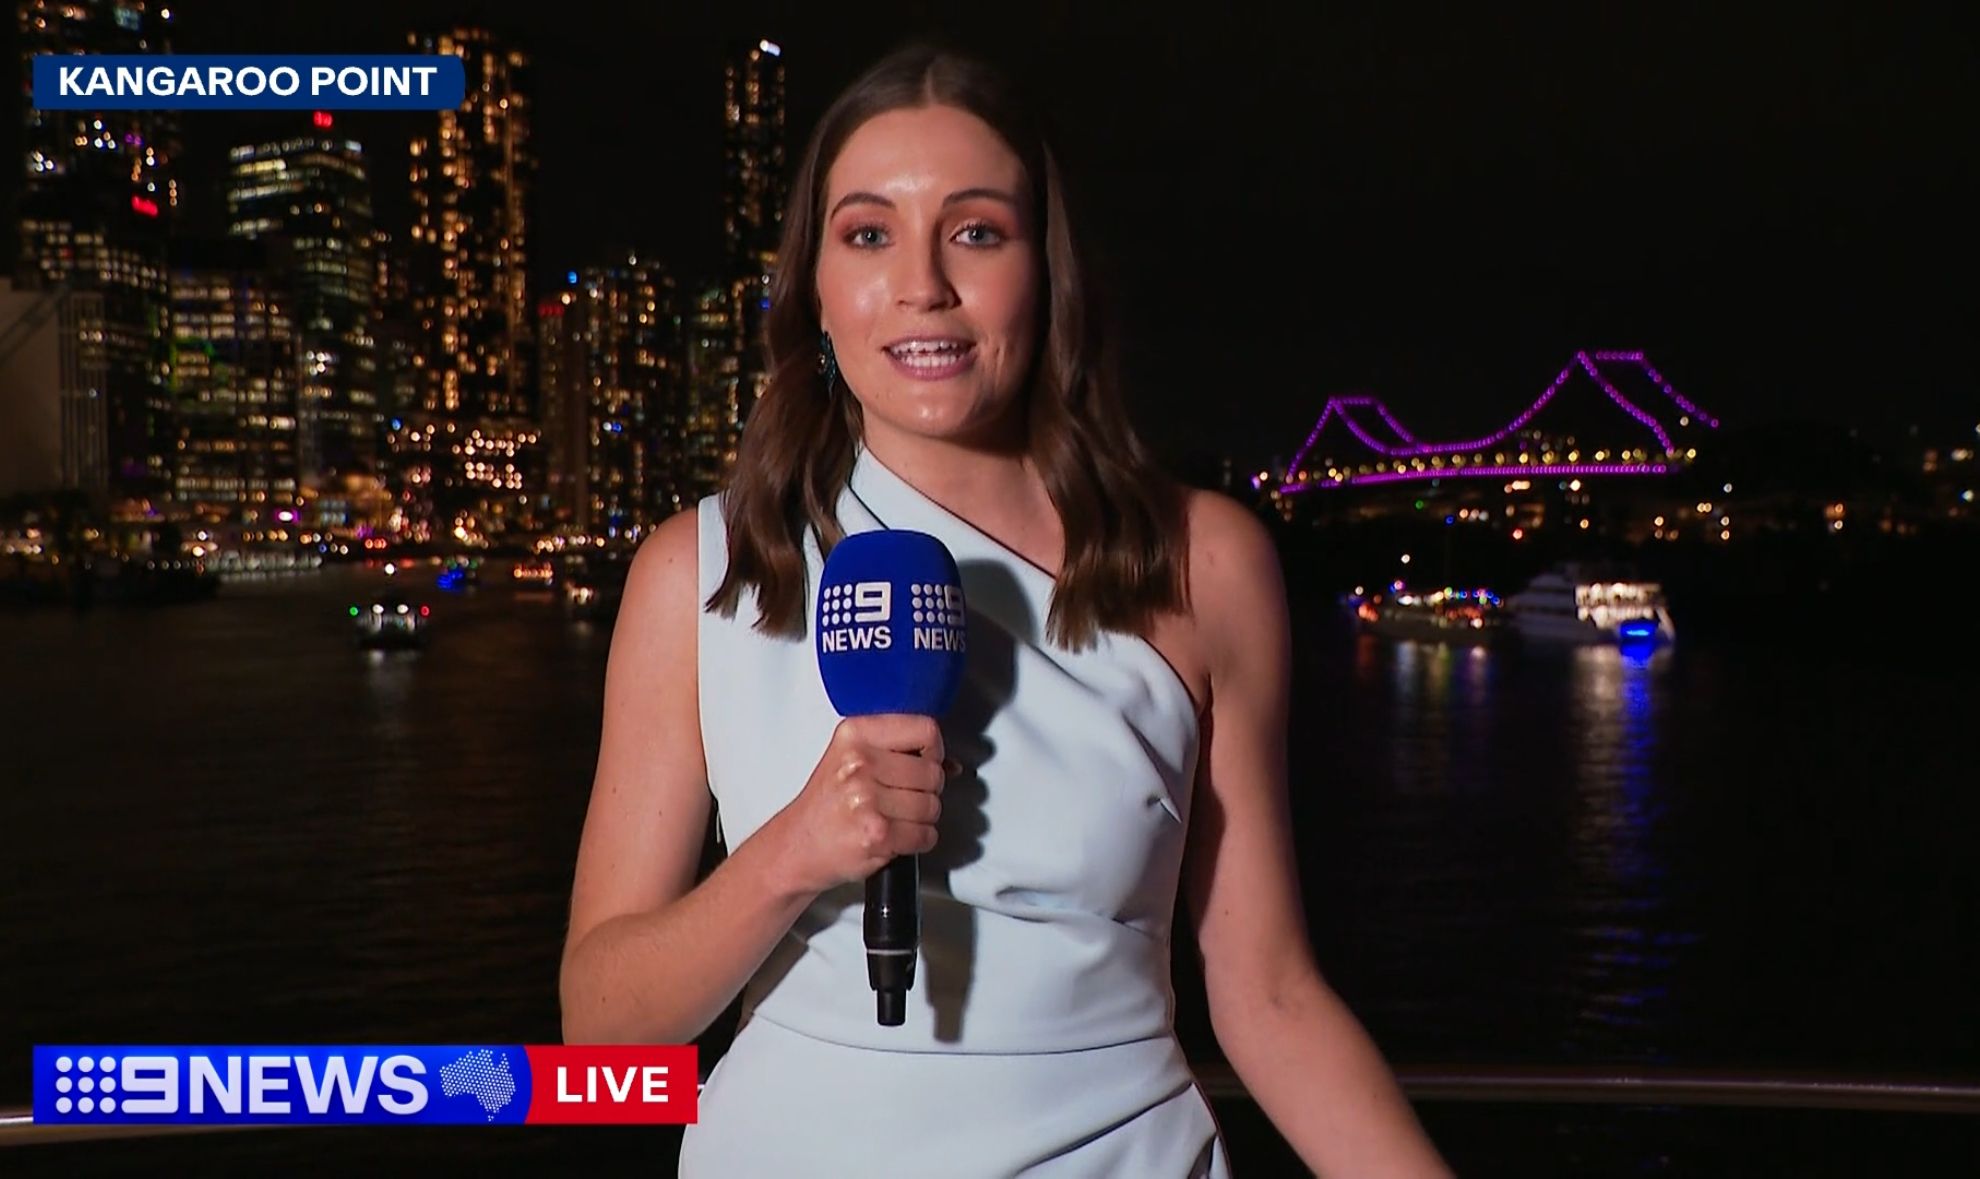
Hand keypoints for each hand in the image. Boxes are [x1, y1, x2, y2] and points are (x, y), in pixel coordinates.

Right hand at [765, 714, 953, 898]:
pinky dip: (919, 840)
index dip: (934, 750)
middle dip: (926, 790)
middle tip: (902, 797)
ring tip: (895, 817)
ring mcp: (867, 799)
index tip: (925, 761)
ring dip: (922, 818)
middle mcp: (859, 763)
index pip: (925, 729)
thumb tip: (951, 764)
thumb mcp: (851, 759)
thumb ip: (900, 752)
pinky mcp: (877, 834)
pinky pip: (926, 834)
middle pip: (933, 771)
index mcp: (855, 735)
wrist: (797, 846)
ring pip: (932, 805)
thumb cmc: (825, 806)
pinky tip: (897, 835)